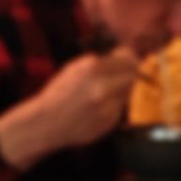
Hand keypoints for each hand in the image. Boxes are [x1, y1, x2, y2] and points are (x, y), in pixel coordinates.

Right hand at [0, 47, 138, 170]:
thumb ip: (100, 63)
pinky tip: (98, 107)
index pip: (128, 60)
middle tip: (123, 74)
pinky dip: (113, 106)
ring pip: (128, 94)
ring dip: (121, 90)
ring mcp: (108, 107)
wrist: (47, 123)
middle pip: (133, 77)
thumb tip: (124, 57)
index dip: (129, 59)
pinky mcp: (109, 122)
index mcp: (93, 69)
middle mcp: (103, 88)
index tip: (126, 60)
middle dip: (129, 74)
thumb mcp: (75, 68)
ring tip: (106, 92)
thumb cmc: (59, 94)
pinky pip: (119, 109)